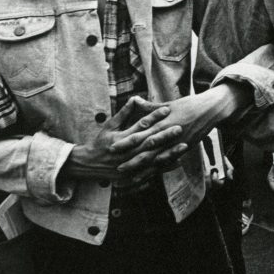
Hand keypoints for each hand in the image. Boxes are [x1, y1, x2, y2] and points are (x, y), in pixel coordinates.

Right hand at [63, 96, 184, 182]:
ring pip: (152, 159)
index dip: (154, 117)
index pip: (140, 126)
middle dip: (165, 135)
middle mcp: (125, 152)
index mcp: (120, 138)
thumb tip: (135, 98)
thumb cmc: (100, 142)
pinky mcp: (133, 175)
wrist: (88, 165)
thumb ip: (124, 113)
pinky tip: (178, 162)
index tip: (167, 109)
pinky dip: (165, 167)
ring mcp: (129, 165)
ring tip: (184, 145)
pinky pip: (151, 171)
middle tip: (180, 127)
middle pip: (148, 142)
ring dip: (169, 153)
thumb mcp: (109, 126)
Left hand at [111, 84, 248, 169]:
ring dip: (143, 168)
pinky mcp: (183, 148)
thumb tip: (134, 100)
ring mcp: (176, 143)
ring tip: (129, 176)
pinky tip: (149, 176)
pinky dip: (158, 170)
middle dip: (131, 159)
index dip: (126, 141)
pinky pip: (169, 161)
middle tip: (116, 167)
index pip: (140, 133)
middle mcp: (168, 134)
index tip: (112, 146)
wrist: (210, 109)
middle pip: (147, 149)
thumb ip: (149, 107)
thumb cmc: (188, 104)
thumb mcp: (168, 104)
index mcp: (162, 122)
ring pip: (157, 159)